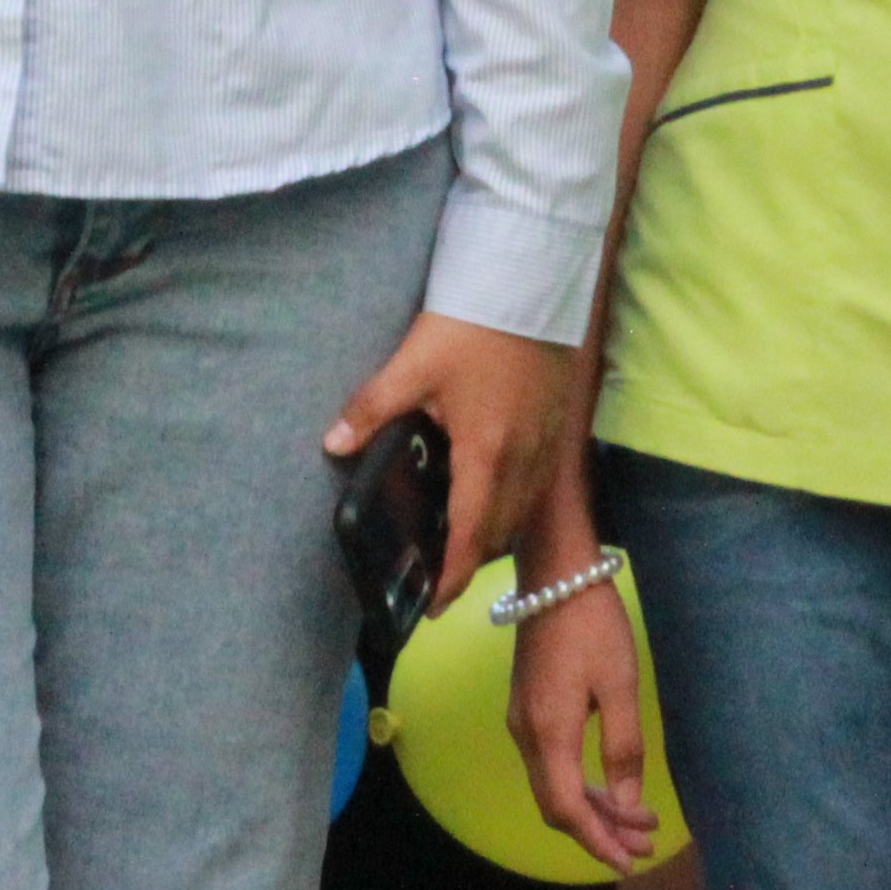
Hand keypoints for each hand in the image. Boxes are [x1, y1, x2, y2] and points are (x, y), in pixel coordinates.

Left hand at [324, 315, 578, 609]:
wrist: (534, 284)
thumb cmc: (474, 325)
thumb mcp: (413, 365)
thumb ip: (372, 409)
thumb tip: (332, 444)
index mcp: (486, 456)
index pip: (468, 537)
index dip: (451, 578)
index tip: (433, 605)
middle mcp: (523, 461)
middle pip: (498, 532)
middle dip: (470, 558)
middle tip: (438, 568)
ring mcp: (547, 446)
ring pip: (522, 511)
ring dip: (494, 531)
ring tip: (461, 532)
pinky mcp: (559, 427)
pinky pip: (538, 485)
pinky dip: (515, 501)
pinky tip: (494, 485)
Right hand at [506, 584, 661, 872]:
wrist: (555, 575)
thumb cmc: (593, 624)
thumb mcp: (621, 684)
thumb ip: (623, 747)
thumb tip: (628, 804)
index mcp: (549, 733)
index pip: (567, 809)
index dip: (598, 841)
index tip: (630, 862)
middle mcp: (526, 735)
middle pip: (557, 805)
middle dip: (601, 831)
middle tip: (646, 843)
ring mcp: (523, 722)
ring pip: (554, 786)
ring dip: (594, 809)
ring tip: (639, 819)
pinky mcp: (529, 709)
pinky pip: (552, 765)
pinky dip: (582, 784)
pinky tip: (611, 786)